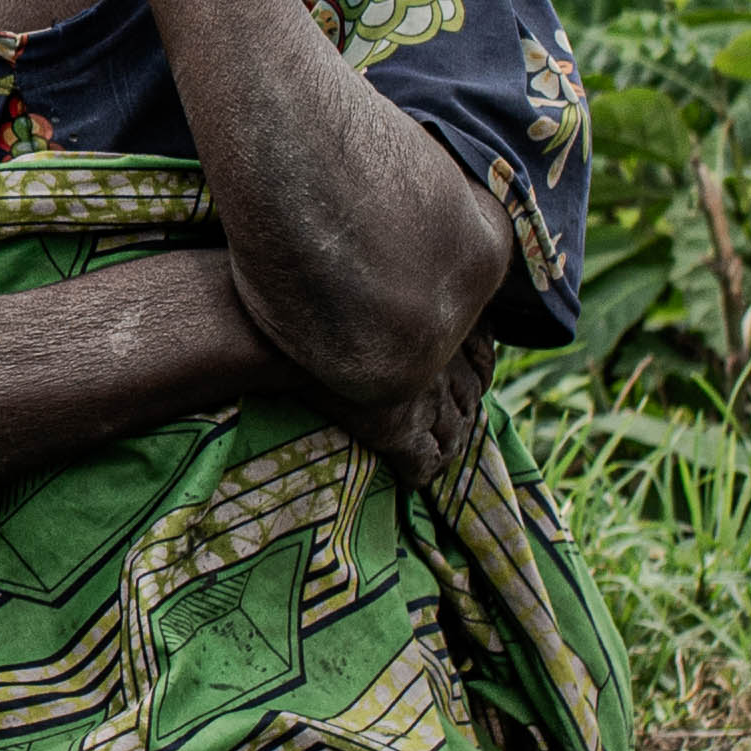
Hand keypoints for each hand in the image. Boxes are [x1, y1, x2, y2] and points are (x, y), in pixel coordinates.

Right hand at [222, 259, 486, 486]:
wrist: (267, 324)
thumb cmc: (302, 291)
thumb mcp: (354, 274)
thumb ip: (382, 287)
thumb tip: (384, 280)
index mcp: (438, 315)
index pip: (482, 352)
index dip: (479, 369)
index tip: (472, 375)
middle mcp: (442, 356)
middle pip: (470, 396)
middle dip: (464, 411)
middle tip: (453, 421)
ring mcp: (423, 396)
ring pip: (454, 433)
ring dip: (448, 445)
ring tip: (436, 452)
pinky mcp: (396, 430)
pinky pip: (424, 462)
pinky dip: (422, 472)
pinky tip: (410, 476)